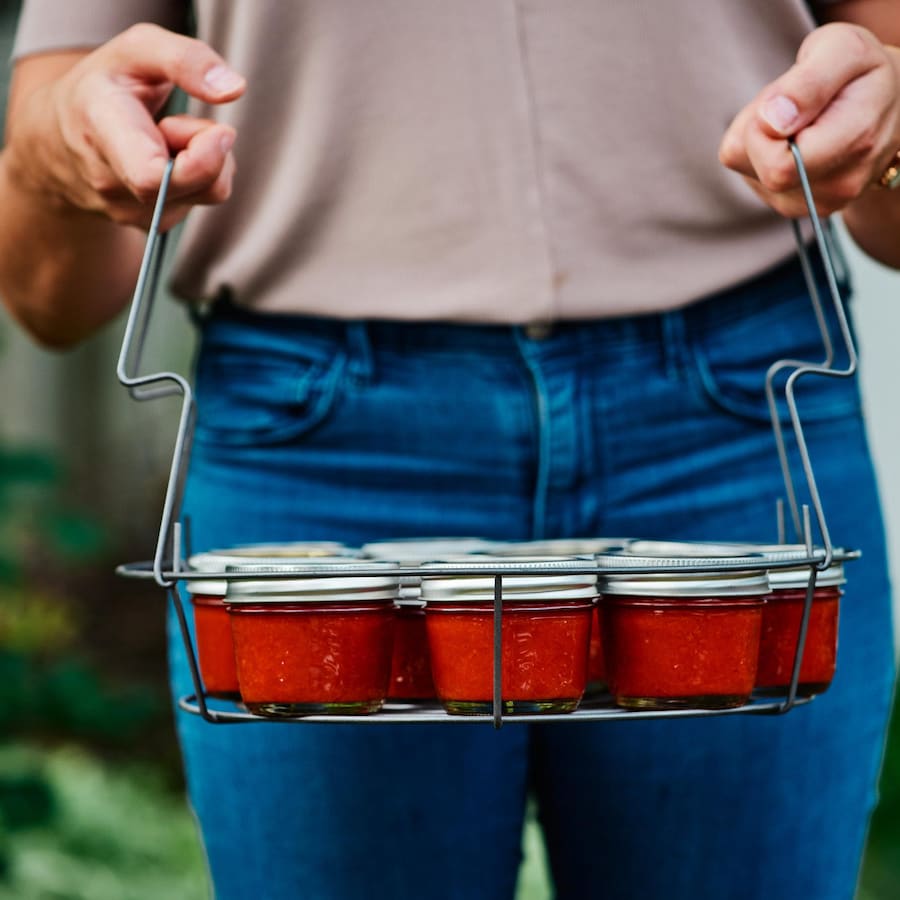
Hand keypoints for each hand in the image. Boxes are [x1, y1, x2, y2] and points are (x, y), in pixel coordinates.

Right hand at [5, 23, 245, 229]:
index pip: (151, 177)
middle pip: (199, 185)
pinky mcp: (152, 224)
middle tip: (181, 122)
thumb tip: (234, 88)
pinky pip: (202, 200)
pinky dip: (199, 177)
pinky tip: (165, 160)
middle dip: (210, 150)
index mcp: (101, 127)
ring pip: (209, 192)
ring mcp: (131, 211)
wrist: (57, 140)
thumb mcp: (135, 51)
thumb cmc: (105, 87)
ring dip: (206, 160)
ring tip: (165, 136)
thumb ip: (184, 60)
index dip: (200, 162)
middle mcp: (111, 180)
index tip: (220, 131)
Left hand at [719, 23, 899, 216]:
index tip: (783, 96)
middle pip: (758, 168)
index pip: (778, 165)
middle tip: (793, 106)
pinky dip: (761, 155)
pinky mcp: (793, 205)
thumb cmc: (860, 72)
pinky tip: (793, 139)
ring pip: (750, 172)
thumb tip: (771, 120)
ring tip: (799, 121)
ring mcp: (815, 202)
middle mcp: (838, 187)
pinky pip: (752, 178)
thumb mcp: (843, 50)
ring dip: (761, 140)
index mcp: (855, 143)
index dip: (763, 127)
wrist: (884, 105)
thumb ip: (808, 82)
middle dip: (760, 129)